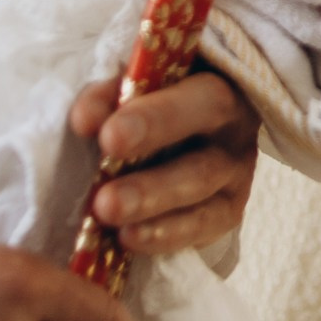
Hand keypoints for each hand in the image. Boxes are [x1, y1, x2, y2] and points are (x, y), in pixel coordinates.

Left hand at [67, 68, 259, 256]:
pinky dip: (165, 235)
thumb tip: (85, 120)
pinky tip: (127, 238)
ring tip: (107, 213)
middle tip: (105, 197)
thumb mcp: (140, 82)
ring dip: (151, 204)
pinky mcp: (226, 211)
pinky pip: (201, 227)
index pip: (200, 99)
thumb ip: (113, 95)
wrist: (188, 125)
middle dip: (151, 182)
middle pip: (202, 159)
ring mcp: (235, 176)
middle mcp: (234, 132)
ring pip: (200, 193)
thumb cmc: (158, 95)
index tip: (107, 137)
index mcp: (221, 85)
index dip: (157, 119)